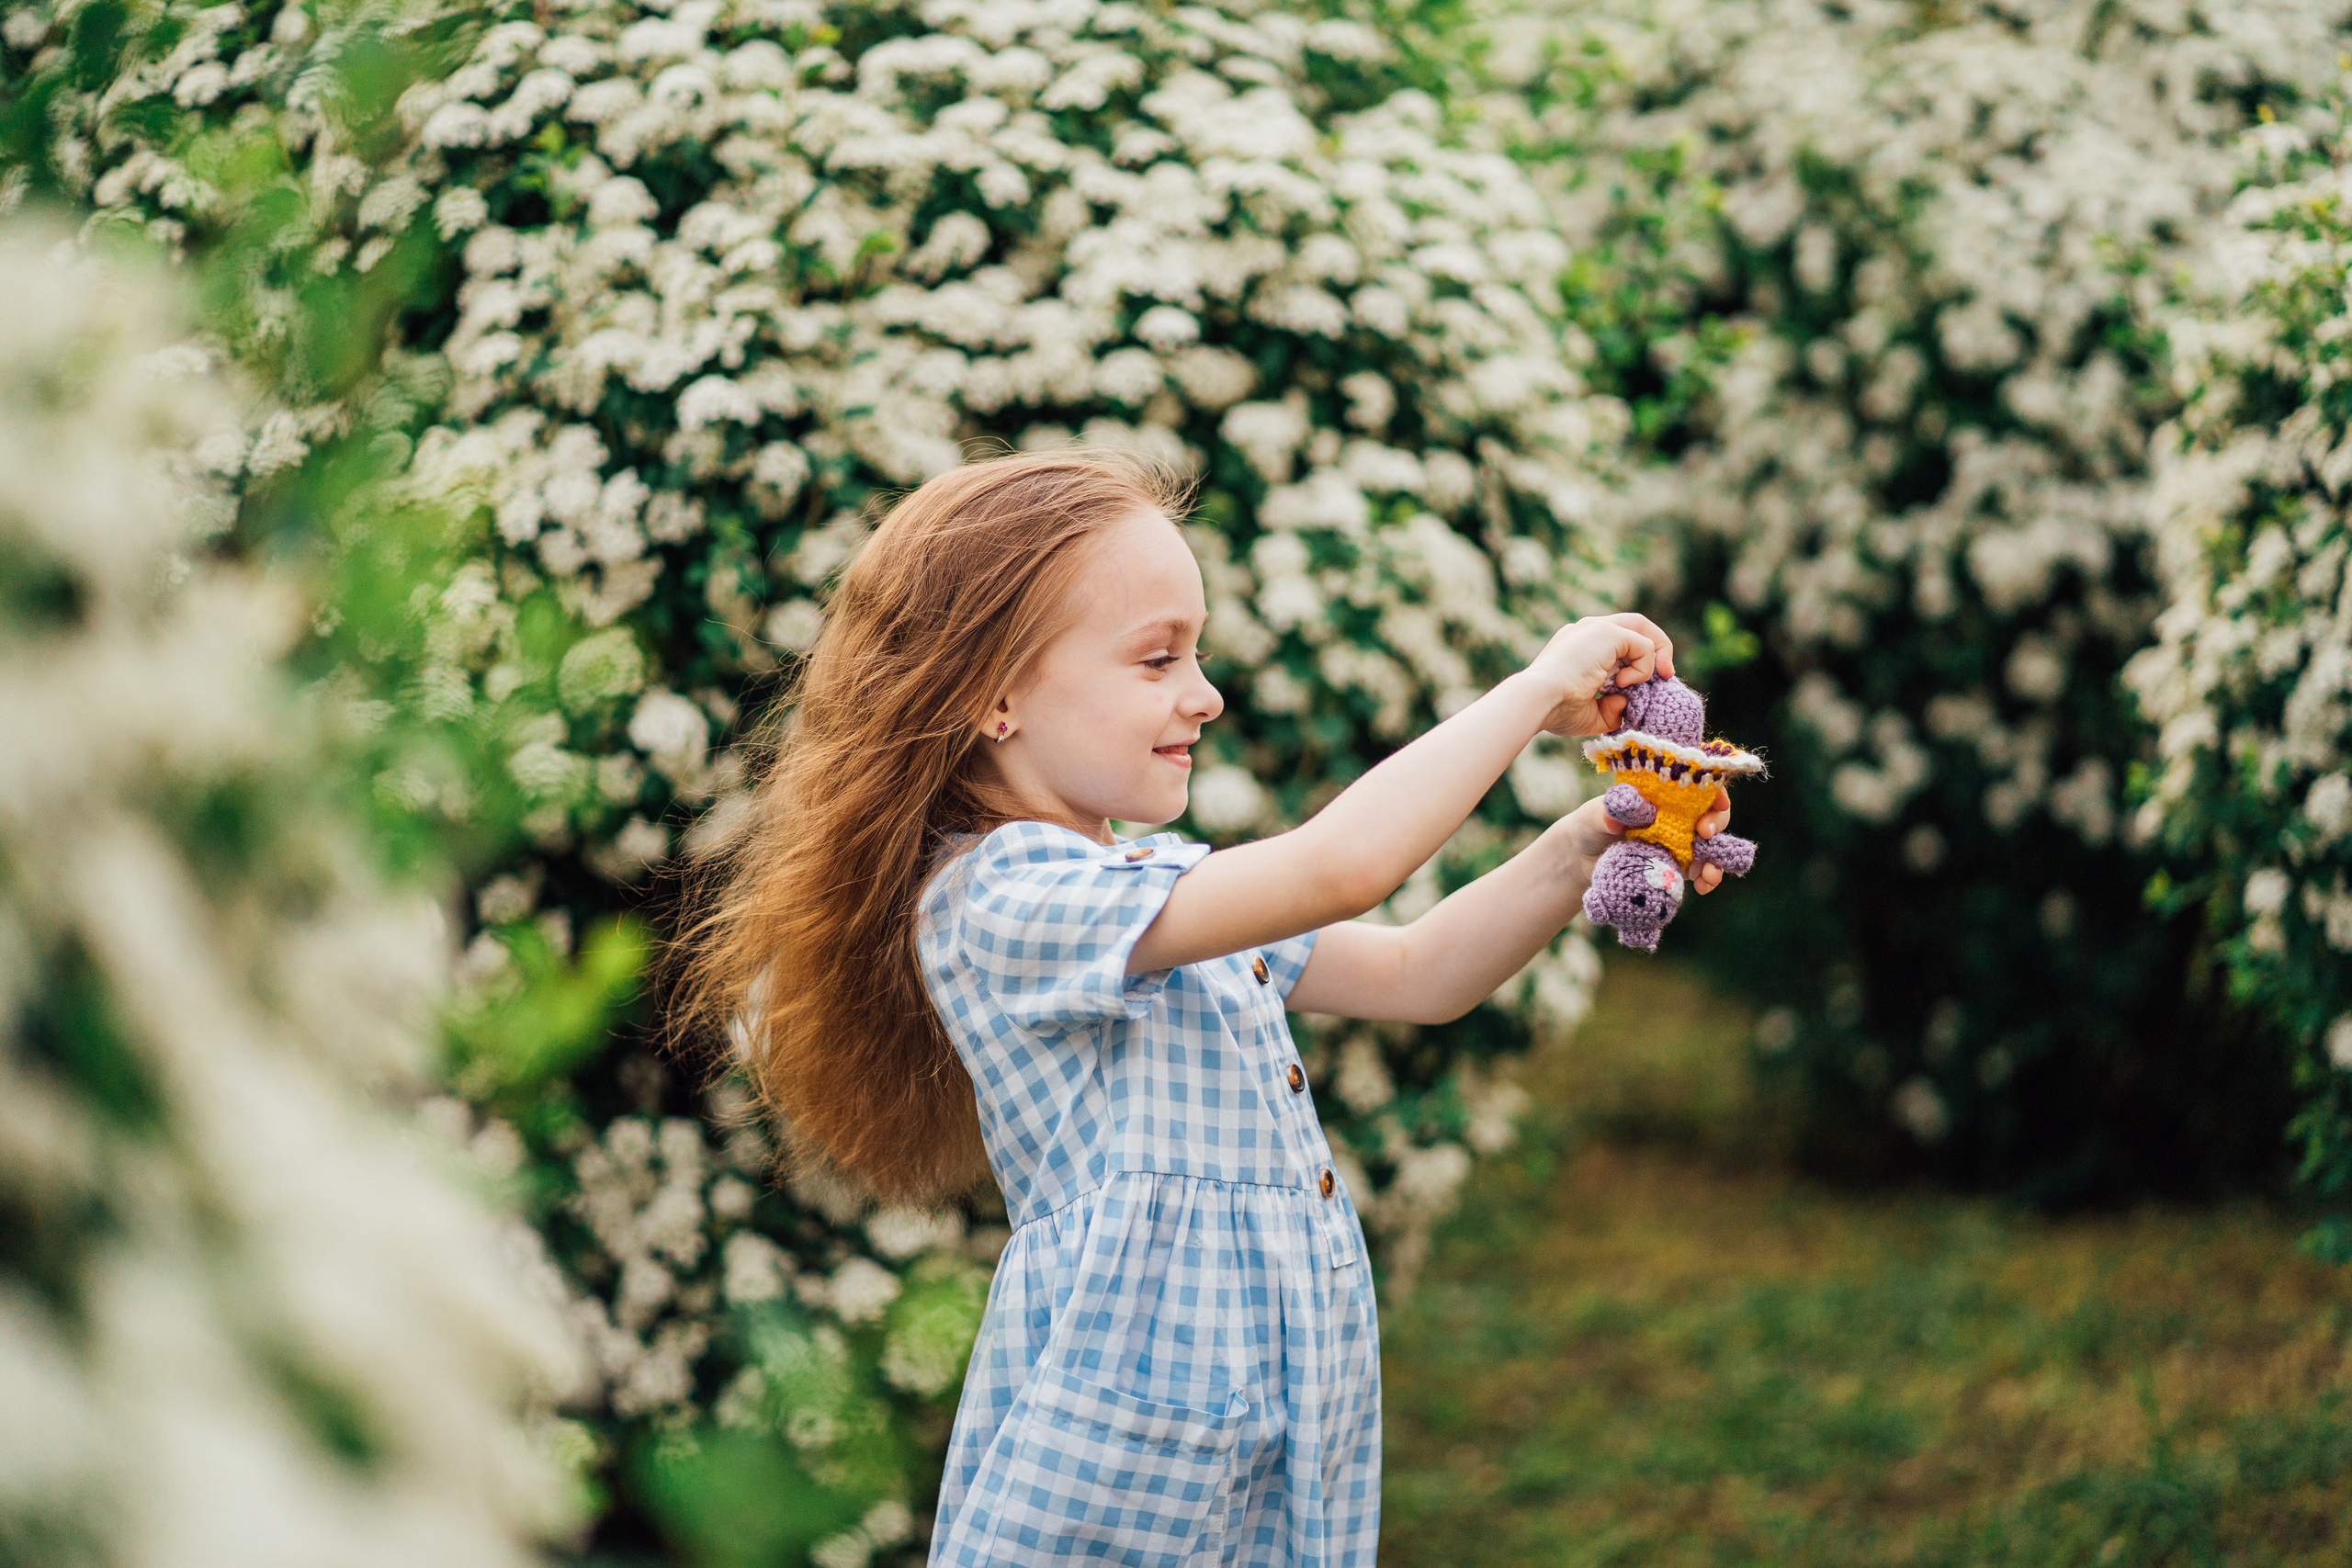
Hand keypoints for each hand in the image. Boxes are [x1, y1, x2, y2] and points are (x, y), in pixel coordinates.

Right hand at [1525, 613, 1675, 736]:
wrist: (1538, 700)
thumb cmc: (1555, 710)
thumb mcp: (1589, 714)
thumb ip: (1611, 707)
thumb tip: (1627, 701)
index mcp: (1579, 646)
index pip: (1618, 641)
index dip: (1638, 659)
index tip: (1645, 685)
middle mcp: (1586, 631)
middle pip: (1635, 624)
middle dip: (1657, 647)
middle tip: (1666, 674)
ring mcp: (1596, 628)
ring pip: (1642, 629)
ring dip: (1655, 655)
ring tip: (1651, 679)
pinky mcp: (1606, 632)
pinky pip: (1643, 645)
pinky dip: (1644, 667)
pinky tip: (1624, 683)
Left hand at [1551, 784, 1735, 893]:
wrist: (1581, 859)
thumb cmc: (1590, 825)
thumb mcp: (1595, 814)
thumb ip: (1608, 812)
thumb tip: (1620, 814)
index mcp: (1662, 796)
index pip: (1696, 787)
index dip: (1713, 791)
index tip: (1715, 801)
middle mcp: (1676, 818)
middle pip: (1711, 815)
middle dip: (1717, 823)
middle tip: (1705, 834)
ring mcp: (1679, 844)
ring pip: (1711, 848)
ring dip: (1718, 860)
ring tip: (1711, 874)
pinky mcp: (1674, 868)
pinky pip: (1698, 873)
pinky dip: (1706, 880)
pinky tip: (1703, 886)